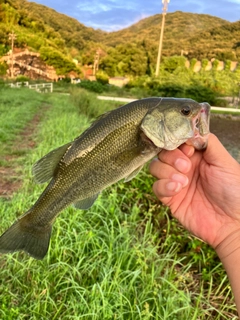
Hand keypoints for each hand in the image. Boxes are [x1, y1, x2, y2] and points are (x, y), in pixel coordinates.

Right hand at [149, 133, 239, 248]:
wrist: (231, 224)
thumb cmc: (234, 192)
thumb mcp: (225, 162)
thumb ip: (209, 143)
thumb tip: (193, 130)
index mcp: (198, 156)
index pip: (178, 141)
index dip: (178, 142)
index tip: (188, 150)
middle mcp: (185, 166)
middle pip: (163, 152)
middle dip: (172, 157)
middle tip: (186, 167)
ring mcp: (176, 182)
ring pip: (156, 167)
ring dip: (166, 171)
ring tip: (183, 182)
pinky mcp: (169, 198)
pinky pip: (156, 187)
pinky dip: (164, 186)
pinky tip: (177, 190)